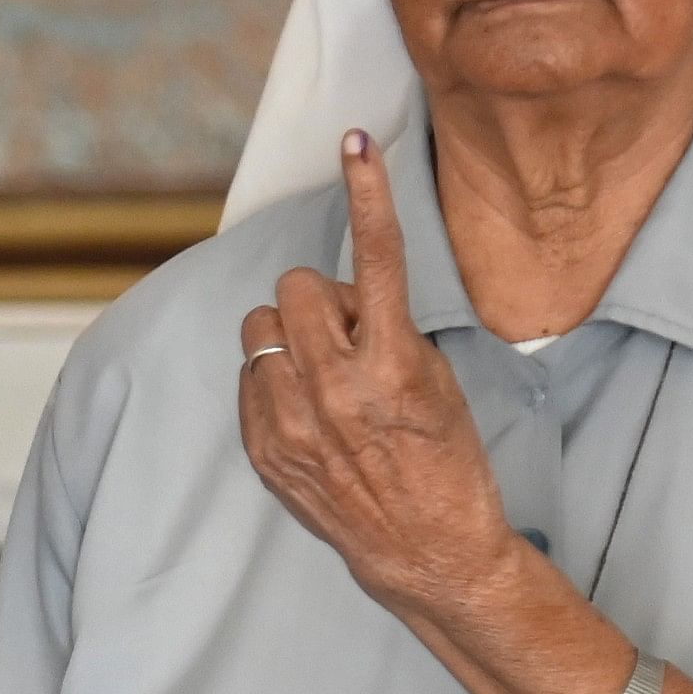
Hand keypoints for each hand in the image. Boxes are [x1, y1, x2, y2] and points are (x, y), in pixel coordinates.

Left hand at [237, 128, 516, 617]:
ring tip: (324, 375)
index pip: (374, 258)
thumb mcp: (438, 382)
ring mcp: (291, 423)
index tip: (357, 142)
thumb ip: (387, 328)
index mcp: (391, 365)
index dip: (367, 192)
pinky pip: (248, 378)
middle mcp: (335, 390)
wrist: (426, 551)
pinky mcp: (264, 451)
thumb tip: (343, 298)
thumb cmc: (444, 462)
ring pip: (260, 330)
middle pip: (295, 287)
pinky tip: (308, 413)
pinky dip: (274, 381)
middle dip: (320, 302)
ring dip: (289, 338)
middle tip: (351, 340)